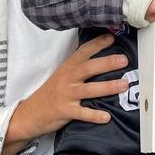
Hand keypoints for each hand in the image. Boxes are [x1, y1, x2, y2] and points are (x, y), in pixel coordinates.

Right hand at [2, 34, 128, 154]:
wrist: (30, 113)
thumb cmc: (52, 92)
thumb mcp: (63, 74)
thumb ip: (80, 66)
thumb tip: (105, 58)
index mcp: (68, 67)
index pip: (83, 51)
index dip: (97, 44)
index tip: (112, 37)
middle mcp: (68, 78)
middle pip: (88, 68)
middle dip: (107, 63)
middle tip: (124, 60)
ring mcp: (66, 95)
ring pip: (89, 89)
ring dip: (107, 87)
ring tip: (124, 85)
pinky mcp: (65, 111)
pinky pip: (82, 113)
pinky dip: (94, 115)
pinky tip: (106, 117)